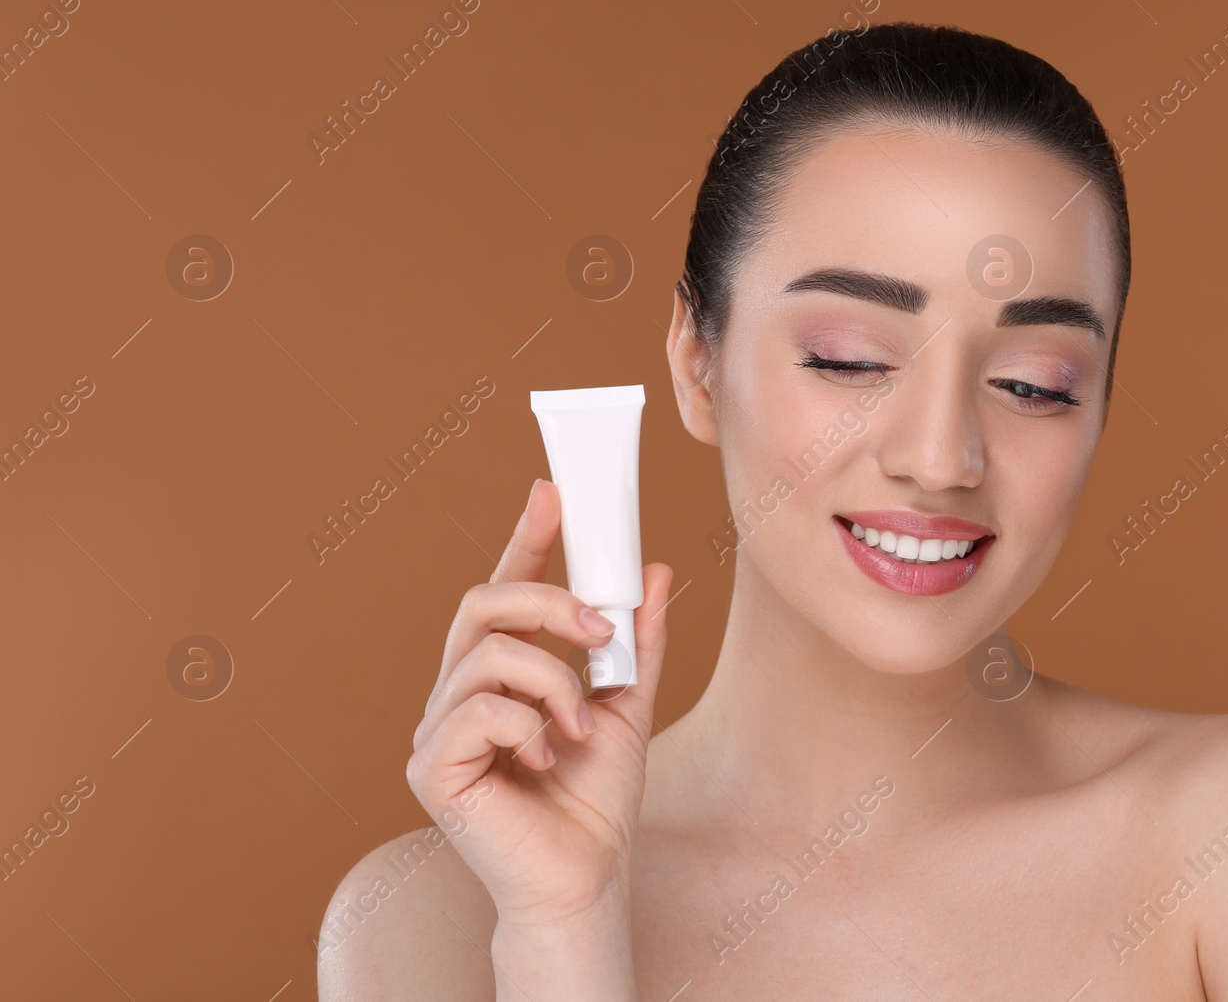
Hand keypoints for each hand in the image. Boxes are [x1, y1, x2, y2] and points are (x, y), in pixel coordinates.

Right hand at [406, 478, 672, 928]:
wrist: (586, 875)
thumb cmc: (595, 798)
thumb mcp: (630, 704)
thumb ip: (637, 642)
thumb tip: (656, 572)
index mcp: (500, 673)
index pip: (502, 591)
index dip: (523, 540)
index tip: (551, 494)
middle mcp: (458, 692)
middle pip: (481, 604)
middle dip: (547, 601)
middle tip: (600, 628)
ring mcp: (437, 728)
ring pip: (488, 656)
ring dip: (553, 681)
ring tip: (579, 726)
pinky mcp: (429, 767)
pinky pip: (477, 710)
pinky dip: (527, 726)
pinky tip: (545, 759)